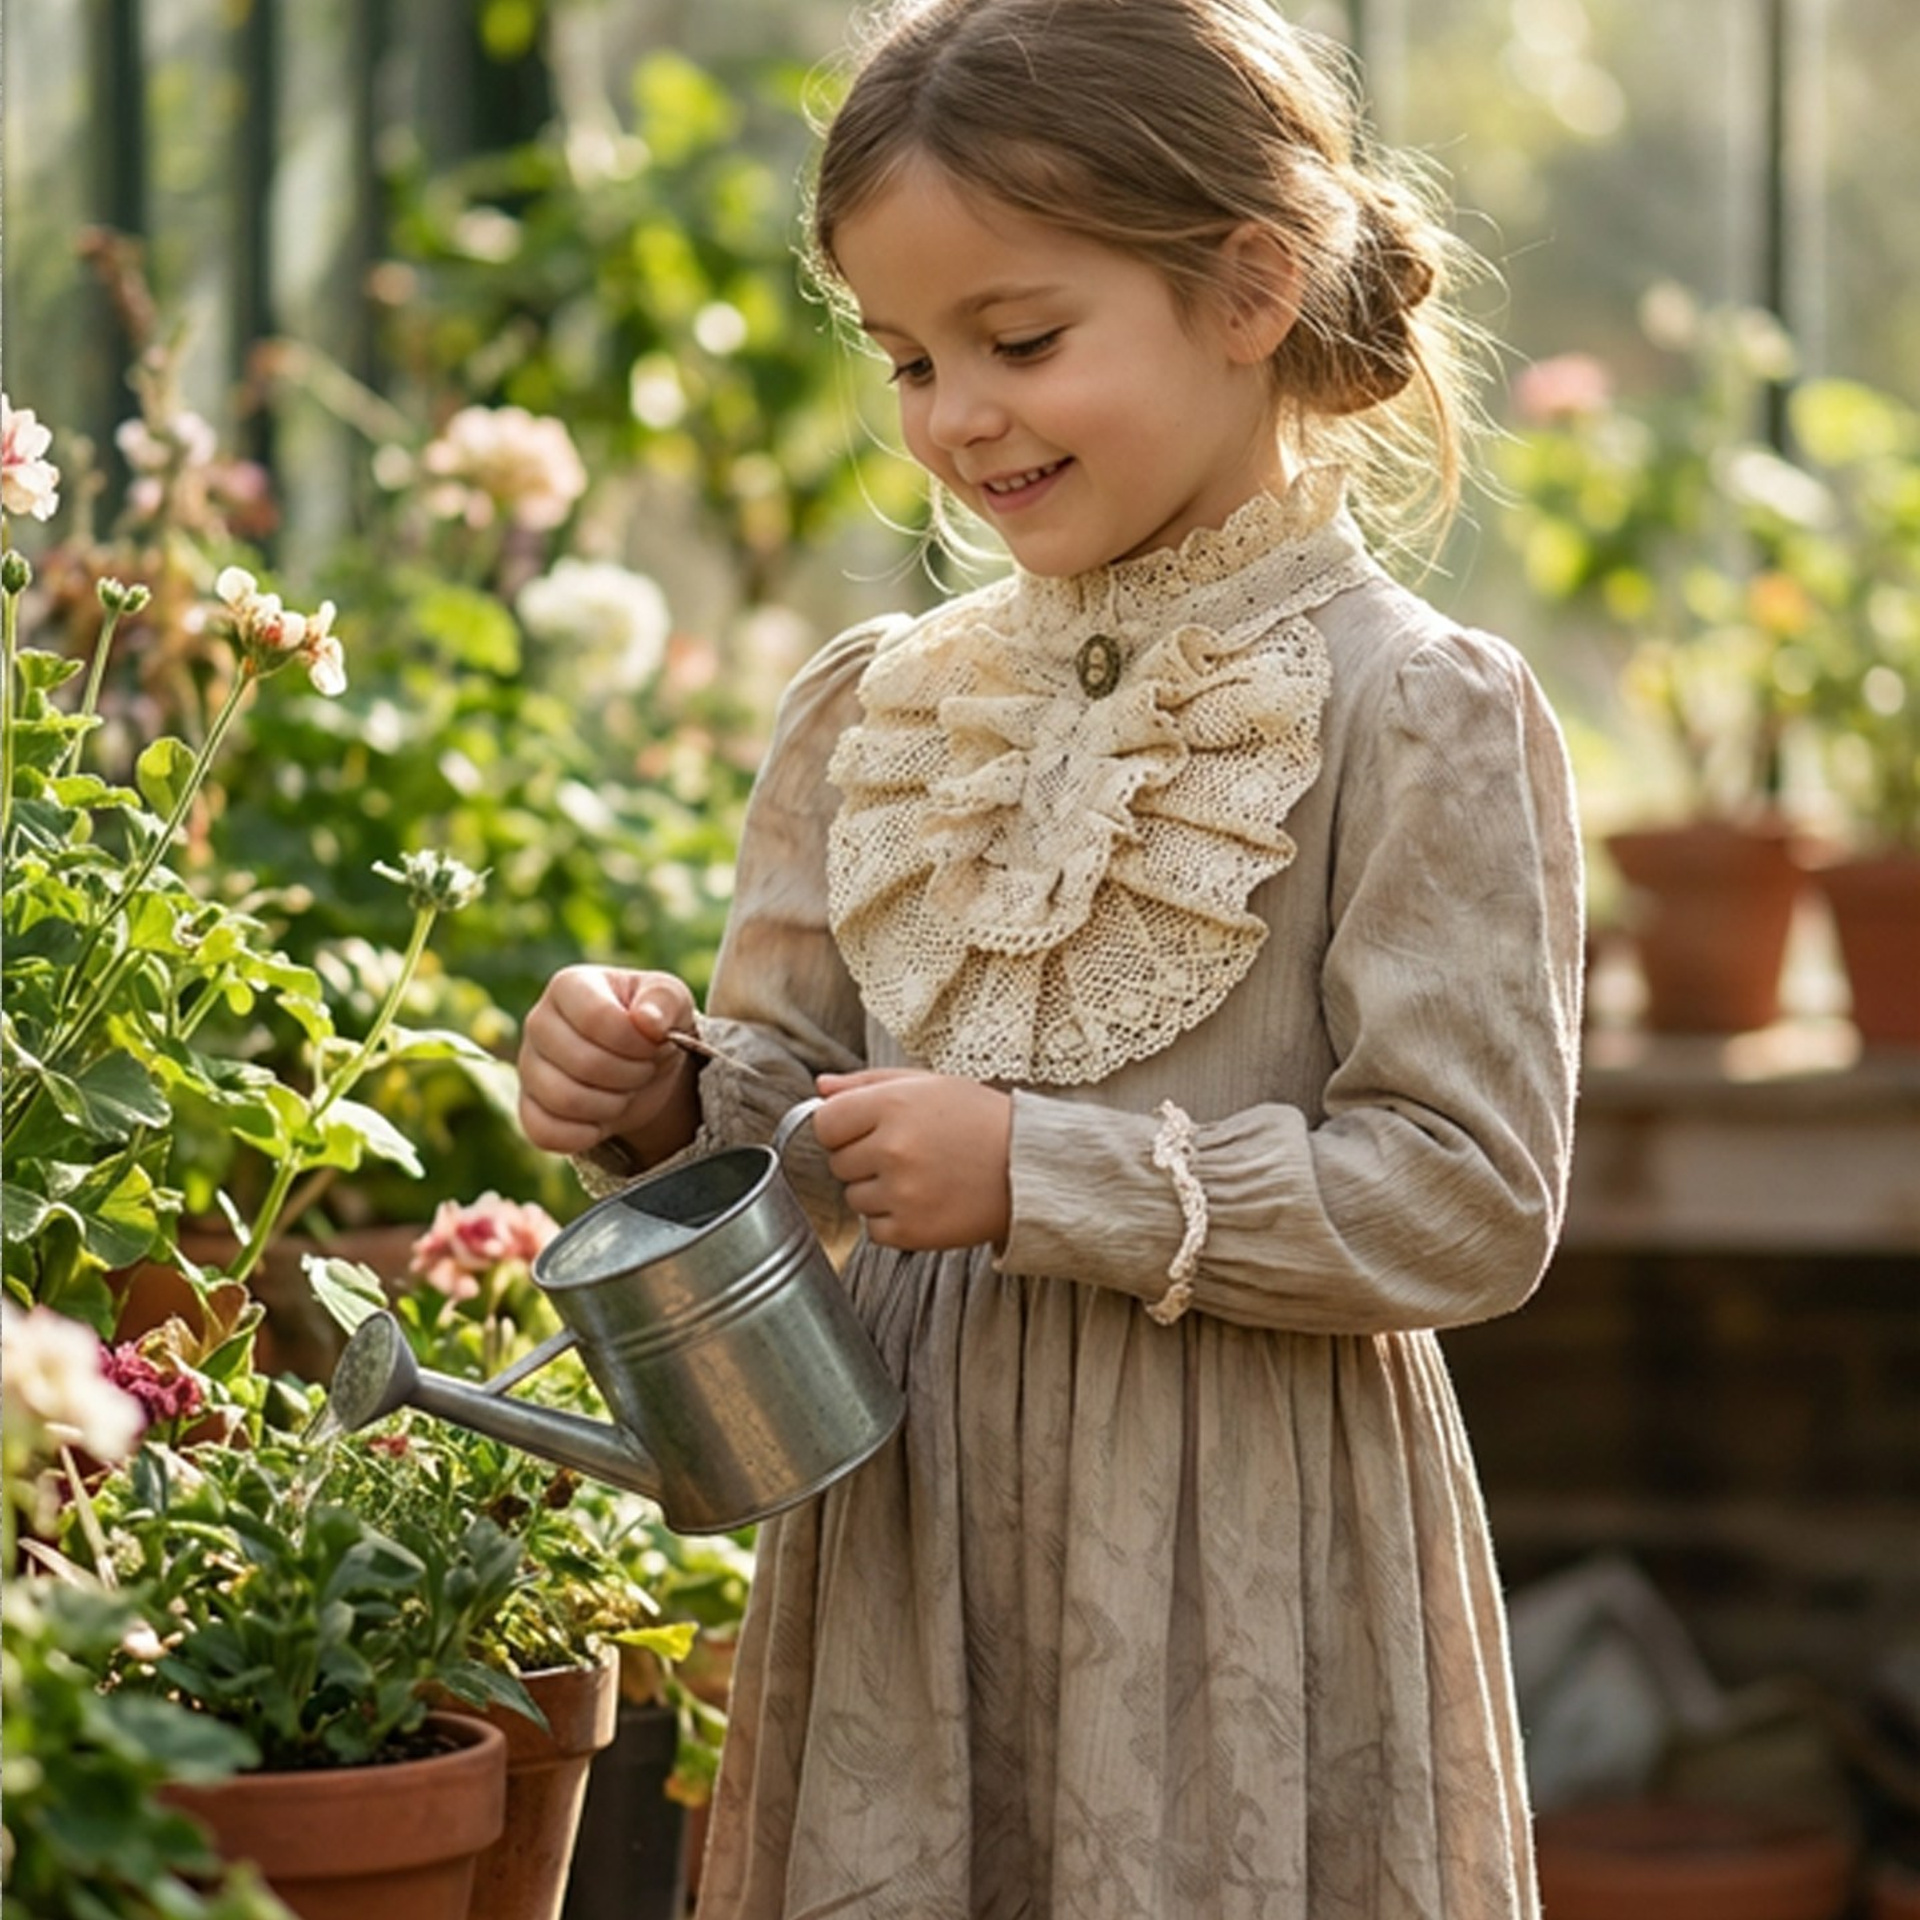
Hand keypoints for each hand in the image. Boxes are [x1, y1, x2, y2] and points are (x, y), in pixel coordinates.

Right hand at [518, 965, 698, 1160]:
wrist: (645, 1064)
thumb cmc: (653, 1022)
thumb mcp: (672, 1001)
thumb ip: (664, 1001)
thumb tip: (647, 1020)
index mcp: (570, 986)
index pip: (596, 1018)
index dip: (636, 1042)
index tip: (653, 1043)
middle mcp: (539, 1022)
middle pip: (582, 1062)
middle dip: (630, 1074)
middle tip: (644, 1069)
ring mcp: (528, 1066)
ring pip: (564, 1100)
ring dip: (612, 1105)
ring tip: (626, 1090)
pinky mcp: (528, 1107)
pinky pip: (544, 1132)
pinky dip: (584, 1135)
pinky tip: (602, 1121)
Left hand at [812, 1069, 1011, 1251]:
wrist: (1031, 1168)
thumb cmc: (979, 1120)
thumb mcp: (927, 1084)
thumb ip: (867, 1083)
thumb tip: (821, 1088)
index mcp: (892, 1105)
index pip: (824, 1123)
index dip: (841, 1127)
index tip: (866, 1129)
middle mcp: (893, 1148)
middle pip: (837, 1162)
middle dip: (863, 1158)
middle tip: (907, 1152)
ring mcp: (902, 1193)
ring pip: (853, 1198)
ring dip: (877, 1191)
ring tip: (921, 1176)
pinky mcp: (913, 1231)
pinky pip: (873, 1230)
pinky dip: (893, 1221)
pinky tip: (925, 1201)